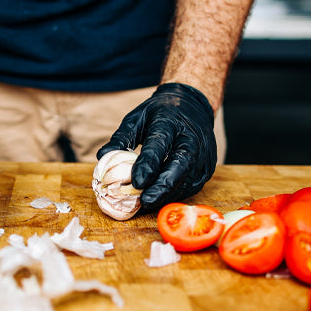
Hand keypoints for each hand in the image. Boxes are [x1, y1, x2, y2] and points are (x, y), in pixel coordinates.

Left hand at [96, 83, 216, 209]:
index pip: (160, 144)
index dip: (148, 164)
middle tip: (145, 201)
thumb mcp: (137, 118)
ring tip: (149, 203)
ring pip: (188, 179)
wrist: (192, 106)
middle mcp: (192, 138)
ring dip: (168, 194)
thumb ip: (121, 138)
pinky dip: (176, 194)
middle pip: (180, 165)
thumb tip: (103, 156)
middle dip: (163, 186)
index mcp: (170, 122)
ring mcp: (204, 153)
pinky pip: (192, 185)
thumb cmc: (160, 114)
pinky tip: (162, 198)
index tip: (136, 182)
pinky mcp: (208, 167)